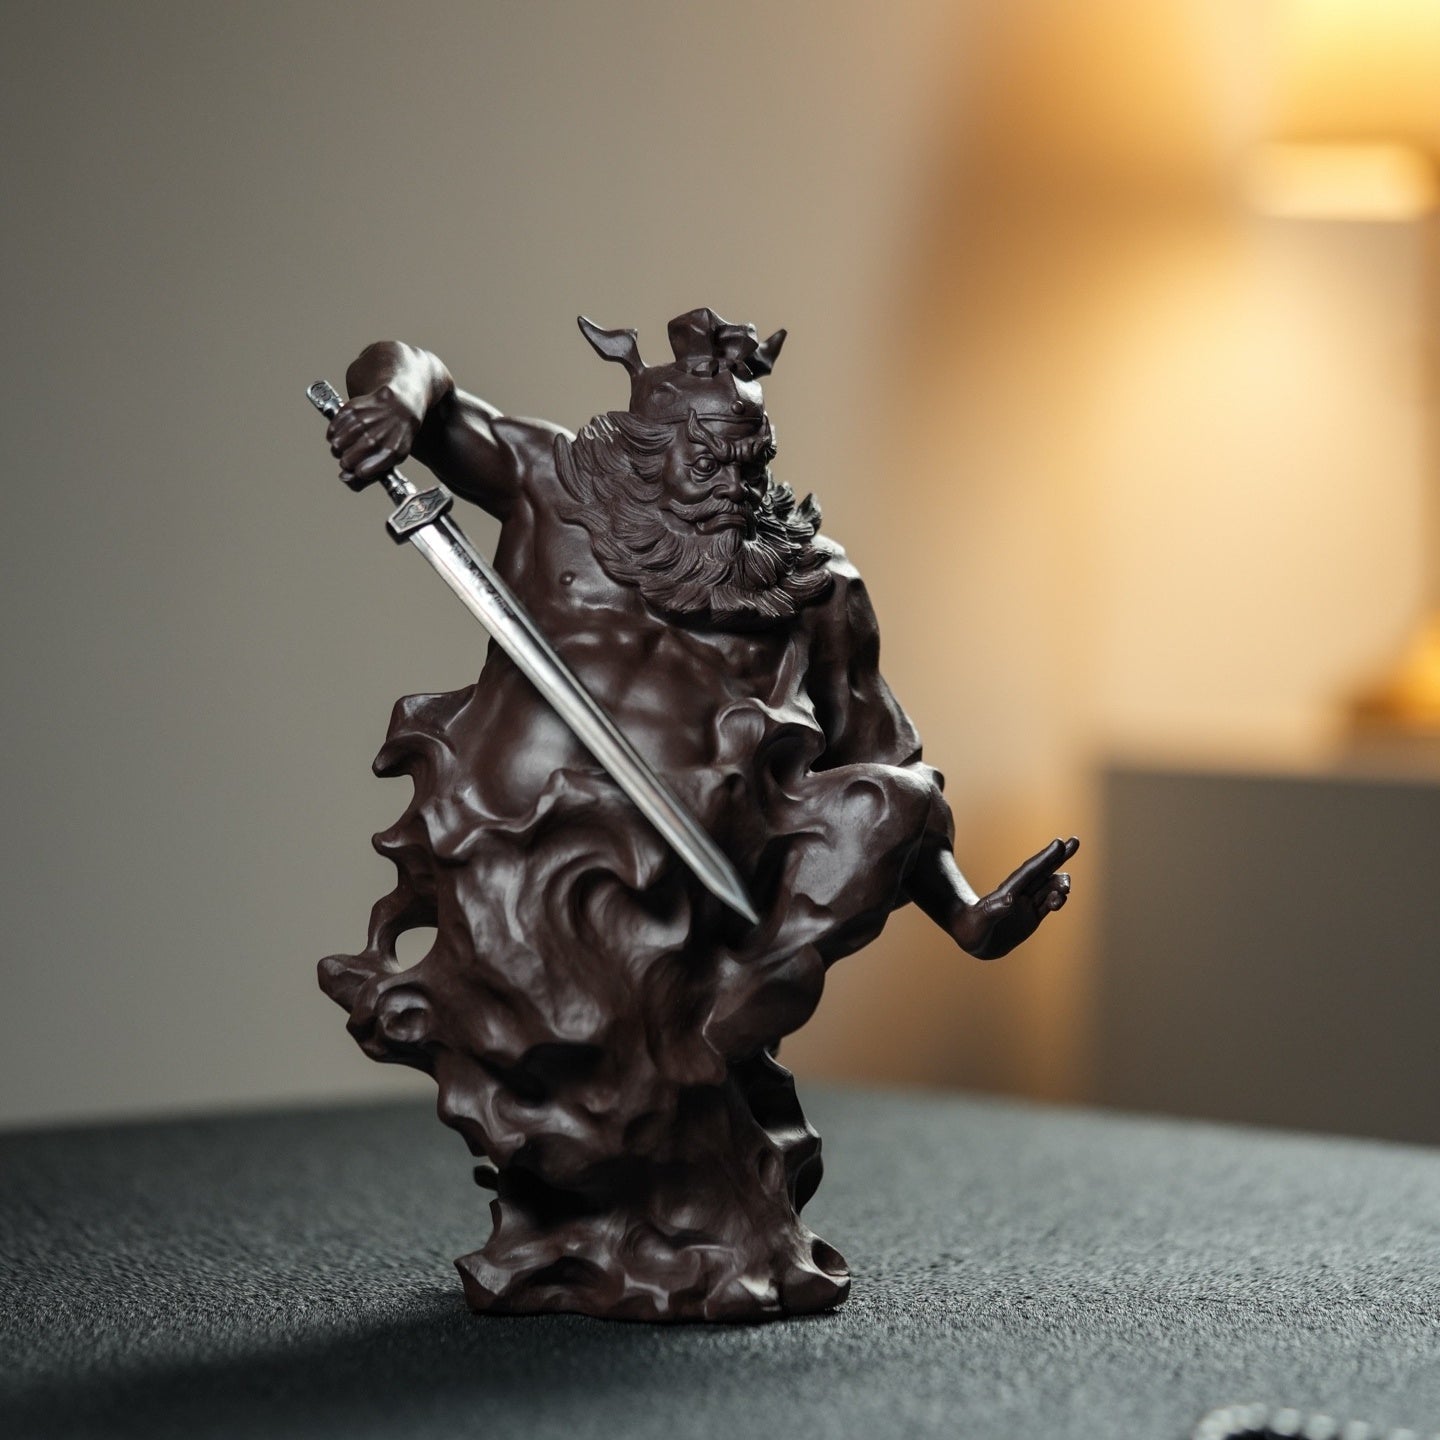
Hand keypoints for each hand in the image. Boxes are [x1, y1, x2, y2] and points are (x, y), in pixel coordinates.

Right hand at [326, 385, 420, 488]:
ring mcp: (364, 422)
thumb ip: (372, 472)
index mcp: (390, 452)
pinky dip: (333, 434)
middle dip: (345, 462)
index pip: (362, 472)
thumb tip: (344, 478)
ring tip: (343, 447)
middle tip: (349, 458)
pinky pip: (333, 428)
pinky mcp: (353, 409)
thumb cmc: (395, 436)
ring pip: (337, 445)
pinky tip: (340, 434)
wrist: (401, 407)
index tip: (358, 469)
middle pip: (347, 461)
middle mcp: (377, 437)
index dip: (357, 473)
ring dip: (337, 449)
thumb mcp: (394, 458)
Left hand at [951, 836, 1078, 959]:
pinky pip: (1048, 905)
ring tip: (1066, 890)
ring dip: (1061, 884)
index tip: (1058, 843)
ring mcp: (1026, 905)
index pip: (1029, 872)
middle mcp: (1019, 894)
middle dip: (1058, 856)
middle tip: (1075, 841)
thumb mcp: (979, 920)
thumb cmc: (969, 928)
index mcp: (1007, 891)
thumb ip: (994, 910)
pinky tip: (1062, 899)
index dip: (1044, 858)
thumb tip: (1010, 900)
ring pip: (1049, 888)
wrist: (970, 940)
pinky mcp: (1031, 917)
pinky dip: (1058, 900)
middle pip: (1043, 871)